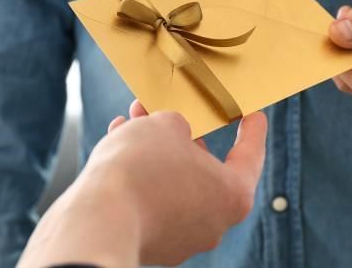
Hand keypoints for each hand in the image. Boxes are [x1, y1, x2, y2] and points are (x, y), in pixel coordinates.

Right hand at [18, 101, 267, 267]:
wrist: (96, 220)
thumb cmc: (142, 169)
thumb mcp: (166, 126)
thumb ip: (177, 125)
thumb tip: (168, 135)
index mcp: (233, 195)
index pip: (250, 155)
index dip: (253, 130)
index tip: (254, 115)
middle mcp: (213, 221)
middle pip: (205, 167)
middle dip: (184, 133)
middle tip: (172, 109)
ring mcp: (182, 236)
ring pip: (173, 180)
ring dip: (155, 148)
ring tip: (133, 119)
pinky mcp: (151, 241)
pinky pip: (151, 198)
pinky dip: (139, 171)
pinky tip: (119, 142)